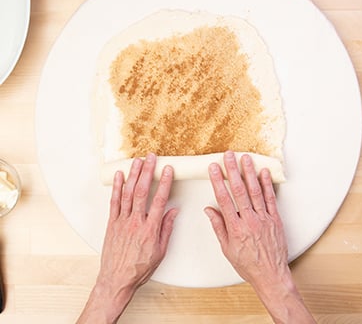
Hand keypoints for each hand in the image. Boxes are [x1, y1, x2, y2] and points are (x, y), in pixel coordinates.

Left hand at [77, 153, 177, 323]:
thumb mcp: (160, 252)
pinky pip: (114, 202)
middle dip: (147, 172)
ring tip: (137, 161)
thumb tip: (173, 211)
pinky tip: (119, 176)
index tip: (167, 170)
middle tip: (151, 158)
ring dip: (133, 175)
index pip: (159, 200)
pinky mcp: (112, 223)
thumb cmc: (139, 268)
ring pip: (127, 193)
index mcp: (150, 229)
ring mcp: (122, 221)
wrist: (116, 280)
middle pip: (141, 191)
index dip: (164, 182)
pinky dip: (116, 187)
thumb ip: (166, 229)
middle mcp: (135, 222)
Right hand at [205, 151, 314, 323]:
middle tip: (228, 155)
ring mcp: (264, 219)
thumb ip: (218, 226)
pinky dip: (267, 184)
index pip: (224, 199)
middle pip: (239, 191)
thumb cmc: (248, 264)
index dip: (218, 181)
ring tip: (245, 158)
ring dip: (250, 173)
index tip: (213, 168)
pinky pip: (271, 199)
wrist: (271, 275)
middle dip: (233, 170)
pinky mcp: (275, 219)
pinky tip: (263, 172)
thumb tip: (209, 209)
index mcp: (236, 228)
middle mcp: (250, 220)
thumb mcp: (226, 249)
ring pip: (256, 191)